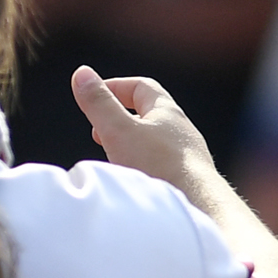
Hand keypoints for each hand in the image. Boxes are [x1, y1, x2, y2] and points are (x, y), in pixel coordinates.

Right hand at [70, 66, 220, 198]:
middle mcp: (181, 130)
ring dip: (131, 142)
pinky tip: (134, 178)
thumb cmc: (158, 165)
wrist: (196, 204)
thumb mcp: (118, 130)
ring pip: (156, 141)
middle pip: (150, 114)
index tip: (93, 96)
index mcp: (167, 112)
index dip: (115, 87)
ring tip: (114, 155)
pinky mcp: (187, 178)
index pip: (142, 87)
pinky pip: (162, 163)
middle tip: (98, 129)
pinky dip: (142, 163)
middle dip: (121, 116)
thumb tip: (81, 73)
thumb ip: (99, 104)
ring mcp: (187, 155)